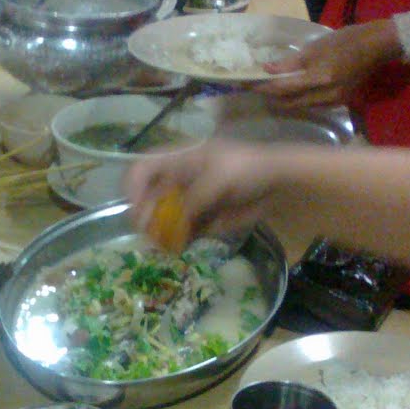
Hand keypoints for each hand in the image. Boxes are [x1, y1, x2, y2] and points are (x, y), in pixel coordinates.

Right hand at [124, 139, 289, 243]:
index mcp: (178, 161)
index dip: (132, 187)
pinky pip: (181, 232)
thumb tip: (176, 223)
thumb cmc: (246, 169)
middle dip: (143, 214)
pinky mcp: (201, 218)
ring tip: (161, 244)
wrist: (277, 181)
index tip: (135, 207)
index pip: (141, 168)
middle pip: (146, 197)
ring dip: (157, 232)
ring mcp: (189, 200)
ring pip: (161, 218)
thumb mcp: (217, 179)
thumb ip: (194, 199)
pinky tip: (178, 247)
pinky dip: (176, 241)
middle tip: (146, 232)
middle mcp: (177, 180)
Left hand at [256, 19, 401, 116]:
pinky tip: (293, 92)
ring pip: (302, 106)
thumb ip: (290, 62)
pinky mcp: (340, 101)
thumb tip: (267, 70)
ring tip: (271, 90)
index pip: (285, 88)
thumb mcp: (314, 47)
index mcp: (320, 79)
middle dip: (273, 97)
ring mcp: (335, 101)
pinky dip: (300, 100)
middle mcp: (327, 96)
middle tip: (257, 89)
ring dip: (285, 100)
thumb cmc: (345, 41)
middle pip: (291, 102)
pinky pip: (314, 105)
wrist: (376, 46)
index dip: (265, 88)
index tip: (249, 84)